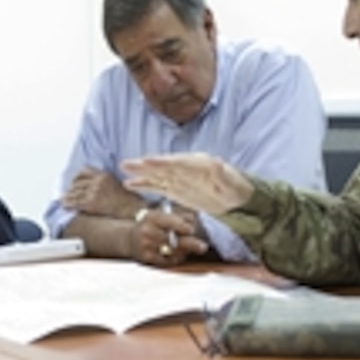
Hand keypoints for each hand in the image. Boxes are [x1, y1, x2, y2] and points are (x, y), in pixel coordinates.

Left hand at [61, 167, 140, 218]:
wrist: (132, 211)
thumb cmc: (126, 200)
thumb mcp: (115, 184)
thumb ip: (103, 181)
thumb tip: (93, 184)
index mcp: (103, 175)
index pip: (84, 171)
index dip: (77, 177)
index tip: (74, 182)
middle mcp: (98, 182)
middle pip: (77, 183)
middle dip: (71, 188)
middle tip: (68, 193)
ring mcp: (94, 192)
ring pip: (75, 192)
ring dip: (68, 196)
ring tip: (64, 199)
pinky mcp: (91, 203)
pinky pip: (75, 202)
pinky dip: (68, 204)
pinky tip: (65, 205)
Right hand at [121, 153, 252, 214]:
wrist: (236, 199)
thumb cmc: (237, 189)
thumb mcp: (233, 184)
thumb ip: (223, 175)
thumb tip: (218, 164)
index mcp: (197, 163)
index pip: (176, 162)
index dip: (162, 161)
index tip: (147, 160)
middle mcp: (185, 168)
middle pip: (161, 165)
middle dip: (144, 165)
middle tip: (127, 163)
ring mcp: (179, 178)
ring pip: (156, 174)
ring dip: (140, 173)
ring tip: (123, 169)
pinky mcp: (175, 188)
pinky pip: (157, 186)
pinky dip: (144, 185)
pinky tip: (130, 184)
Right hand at [129, 207, 207, 266]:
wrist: (128, 239)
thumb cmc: (150, 225)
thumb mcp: (159, 216)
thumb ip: (178, 216)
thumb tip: (193, 220)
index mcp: (152, 217)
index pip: (171, 222)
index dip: (184, 227)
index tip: (192, 229)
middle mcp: (148, 231)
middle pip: (173, 239)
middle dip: (191, 243)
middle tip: (203, 246)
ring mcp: (147, 246)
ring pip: (173, 251)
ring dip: (185, 251)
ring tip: (192, 249)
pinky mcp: (147, 258)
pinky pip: (167, 260)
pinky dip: (177, 257)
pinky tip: (179, 254)